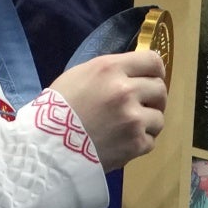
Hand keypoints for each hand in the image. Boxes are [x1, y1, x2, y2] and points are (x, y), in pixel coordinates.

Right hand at [47, 46, 168, 166]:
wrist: (47, 147)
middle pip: (160, 89)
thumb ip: (110, 71)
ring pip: (159, 118)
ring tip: (129, 128)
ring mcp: (133, 119)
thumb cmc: (58, 108)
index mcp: (110, 69)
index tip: (151, 78)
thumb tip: (134, 73)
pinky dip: (139, 143)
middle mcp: (126, 91)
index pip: (152, 61)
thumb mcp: (80, 75)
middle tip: (141, 106)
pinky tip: (122, 143)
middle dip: (153, 98)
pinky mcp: (135, 144)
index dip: (155, 70)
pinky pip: (150, 141)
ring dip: (147, 123)